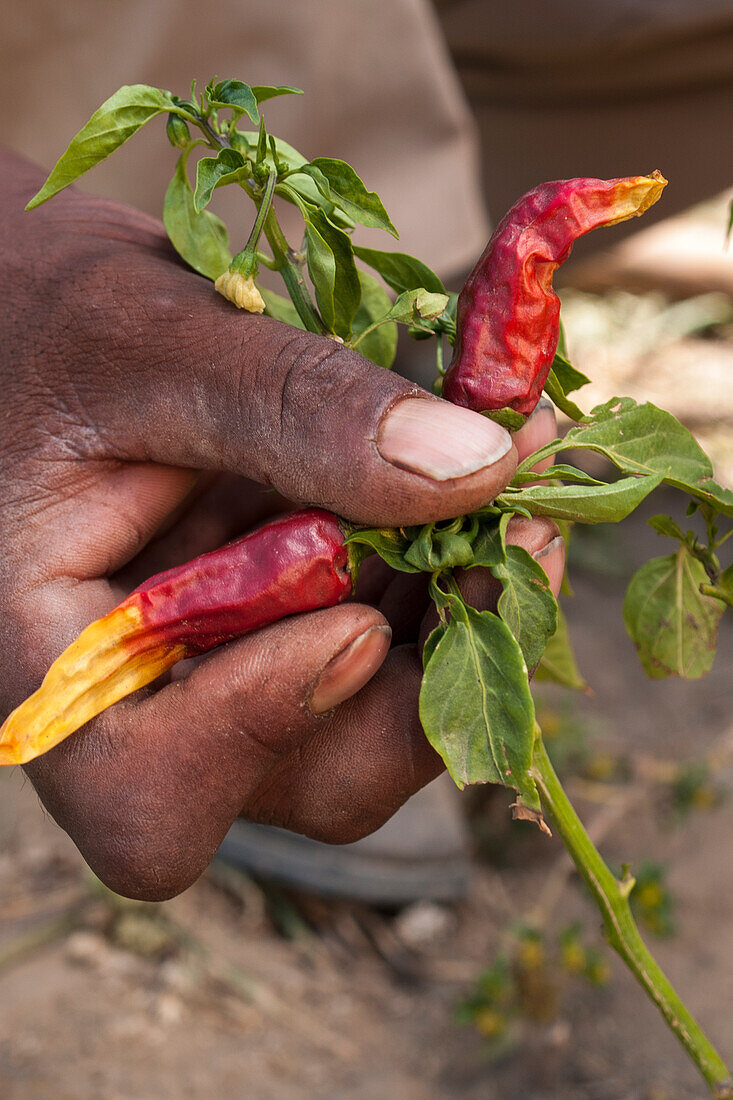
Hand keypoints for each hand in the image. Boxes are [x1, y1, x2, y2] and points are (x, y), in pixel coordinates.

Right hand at [0, 148, 562, 898]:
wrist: (53, 326)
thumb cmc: (50, 327)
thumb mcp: (147, 343)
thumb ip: (291, 404)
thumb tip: (475, 465)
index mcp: (60, 658)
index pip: (149, 793)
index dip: (261, 733)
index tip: (355, 618)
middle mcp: (160, 698)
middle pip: (314, 777)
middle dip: (436, 668)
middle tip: (513, 526)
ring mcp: (242, 668)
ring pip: (385, 716)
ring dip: (472, 608)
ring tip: (518, 474)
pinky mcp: (298, 625)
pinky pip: (403, 645)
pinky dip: (455, 573)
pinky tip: (486, 476)